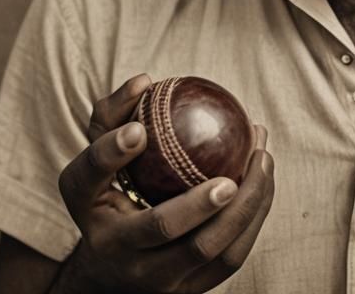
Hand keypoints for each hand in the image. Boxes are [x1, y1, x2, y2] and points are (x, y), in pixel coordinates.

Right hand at [56, 75, 274, 293]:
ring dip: (245, 203)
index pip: (90, 178)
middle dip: (199, 201)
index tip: (138, 128)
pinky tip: (265, 178)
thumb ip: (112, 113)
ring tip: (263, 158)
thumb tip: (145, 81)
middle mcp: (118, 253)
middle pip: (161, 228)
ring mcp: (156, 279)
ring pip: (208, 248)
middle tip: (234, 168)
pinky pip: (232, 255)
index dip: (112, 151)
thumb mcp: (96, 157)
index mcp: (89, 210)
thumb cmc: (108, 194)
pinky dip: (253, 216)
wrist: (109, 272)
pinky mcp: (190, 289)